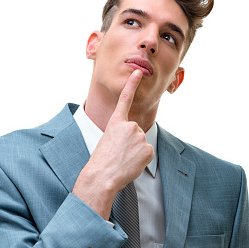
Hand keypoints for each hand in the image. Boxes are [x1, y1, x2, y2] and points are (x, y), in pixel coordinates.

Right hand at [72, 70, 153, 218]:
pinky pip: (147, 153)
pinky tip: (131, 164)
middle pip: (136, 133)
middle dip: (131, 143)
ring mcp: (140, 136)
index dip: (132, 84)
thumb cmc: (100, 162)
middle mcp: (129, 126)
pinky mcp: (148, 149)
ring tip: (123, 160)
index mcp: (115, 122)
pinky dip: (141, 160)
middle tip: (119, 154)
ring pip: (141, 144)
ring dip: (135, 153)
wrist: (102, 176)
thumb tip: (135, 141)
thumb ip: (121, 135)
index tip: (138, 72)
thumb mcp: (106, 141)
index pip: (125, 99)